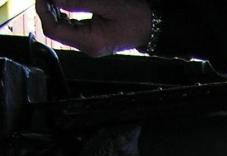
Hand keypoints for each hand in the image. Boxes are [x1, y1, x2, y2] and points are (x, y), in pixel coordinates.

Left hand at [36, 0, 151, 55]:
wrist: (150, 27)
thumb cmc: (134, 17)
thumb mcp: (106, 4)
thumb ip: (78, 2)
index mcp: (91, 42)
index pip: (54, 31)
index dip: (44, 11)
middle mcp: (88, 47)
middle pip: (55, 30)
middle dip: (48, 9)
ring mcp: (89, 44)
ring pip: (61, 28)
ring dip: (55, 11)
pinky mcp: (91, 38)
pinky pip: (70, 27)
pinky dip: (63, 14)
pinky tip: (64, 4)